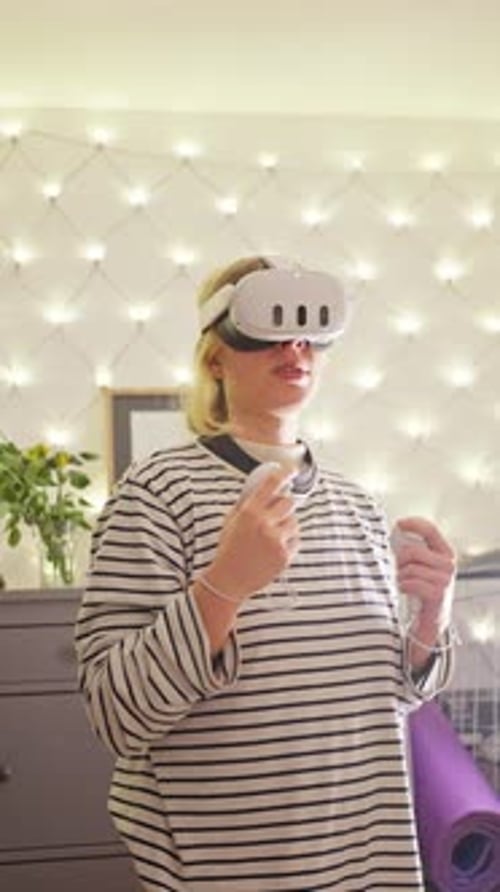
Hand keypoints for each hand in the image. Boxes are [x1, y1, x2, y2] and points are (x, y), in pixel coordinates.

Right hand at [205, 466, 299, 601]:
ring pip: (294, 521)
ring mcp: (276, 540)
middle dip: (284, 506)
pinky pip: (296, 540)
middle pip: (289, 502)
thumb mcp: (231, 520)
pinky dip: (288, 542)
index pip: (272, 484)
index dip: (285, 473)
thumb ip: (247, 502)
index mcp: (249, 512)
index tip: (292, 470)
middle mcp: (264, 524)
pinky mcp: (285, 555)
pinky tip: (273, 549)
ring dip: (286, 525)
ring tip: (271, 537)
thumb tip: (263, 486)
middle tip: (277, 513)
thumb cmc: (229, 549)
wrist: (229, 580)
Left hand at [393, 517, 455, 627]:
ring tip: (406, 582)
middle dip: (401, 560)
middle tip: (402, 569)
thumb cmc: (423, 588)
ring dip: (401, 576)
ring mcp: (445, 579)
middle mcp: (448, 564)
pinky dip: (403, 586)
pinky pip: (410, 583)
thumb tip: (397, 533)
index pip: (430, 530)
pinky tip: (407, 590)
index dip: (413, 524)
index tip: (399, 524)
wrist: (432, 618)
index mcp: (445, 552)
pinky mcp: (438, 593)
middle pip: (413, 550)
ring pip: (410, 568)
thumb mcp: (422, 564)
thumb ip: (414, 549)